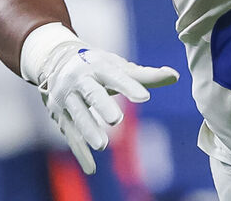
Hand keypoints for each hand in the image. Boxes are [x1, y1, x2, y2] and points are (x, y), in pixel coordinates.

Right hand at [28, 32, 177, 173]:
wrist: (56, 62)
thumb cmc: (96, 65)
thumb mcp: (117, 66)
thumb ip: (144, 75)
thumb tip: (174, 76)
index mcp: (97, 66)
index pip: (115, 76)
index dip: (129, 86)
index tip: (144, 97)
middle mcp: (79, 81)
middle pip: (92, 94)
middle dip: (102, 106)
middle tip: (116, 119)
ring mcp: (66, 98)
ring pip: (78, 115)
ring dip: (89, 130)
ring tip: (103, 145)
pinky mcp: (60, 116)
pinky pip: (70, 135)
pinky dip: (80, 152)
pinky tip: (91, 168)